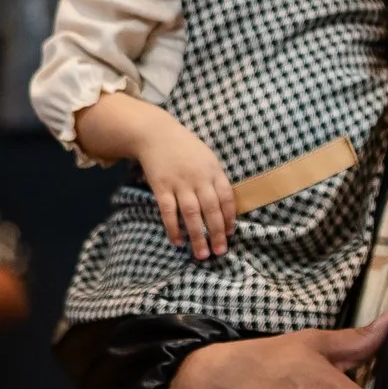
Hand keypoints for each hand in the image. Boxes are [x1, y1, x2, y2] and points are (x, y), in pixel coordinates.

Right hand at [140, 122, 236, 260]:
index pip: (226, 198)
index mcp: (213, 170)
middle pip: (211, 210)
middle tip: (220, 252)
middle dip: (217, 233)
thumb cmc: (185, 148)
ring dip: (198, 236)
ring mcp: (180, 183)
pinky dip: (173, 228)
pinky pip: (168, 212)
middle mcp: (199, 178)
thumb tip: (225, 205)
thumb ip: (215, 179)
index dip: (229, 217)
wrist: (157, 134)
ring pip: (191, 214)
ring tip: (202, 254)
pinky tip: (178, 242)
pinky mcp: (161, 187)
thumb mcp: (207, 158)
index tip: (231, 234)